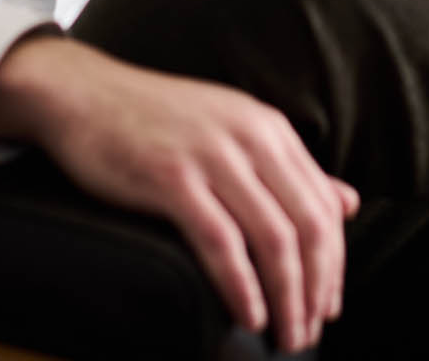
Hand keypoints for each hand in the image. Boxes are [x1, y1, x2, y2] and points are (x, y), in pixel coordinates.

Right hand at [0, 33, 359, 352]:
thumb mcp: (231, 130)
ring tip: (285, 334)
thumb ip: (287, 167)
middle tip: (310, 330)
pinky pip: (221, 241)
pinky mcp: (171, 177)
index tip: (329, 304)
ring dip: (287, 297)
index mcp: (268, 127)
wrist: (81, 94)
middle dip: (316, 288)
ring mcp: (211, 156)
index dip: (334, 263)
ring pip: (272, 238)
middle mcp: (249, 137)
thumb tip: (347, 202)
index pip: (322, 205)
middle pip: (307, 225)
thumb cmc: (153, 120)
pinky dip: (241, 286)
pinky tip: (248, 314)